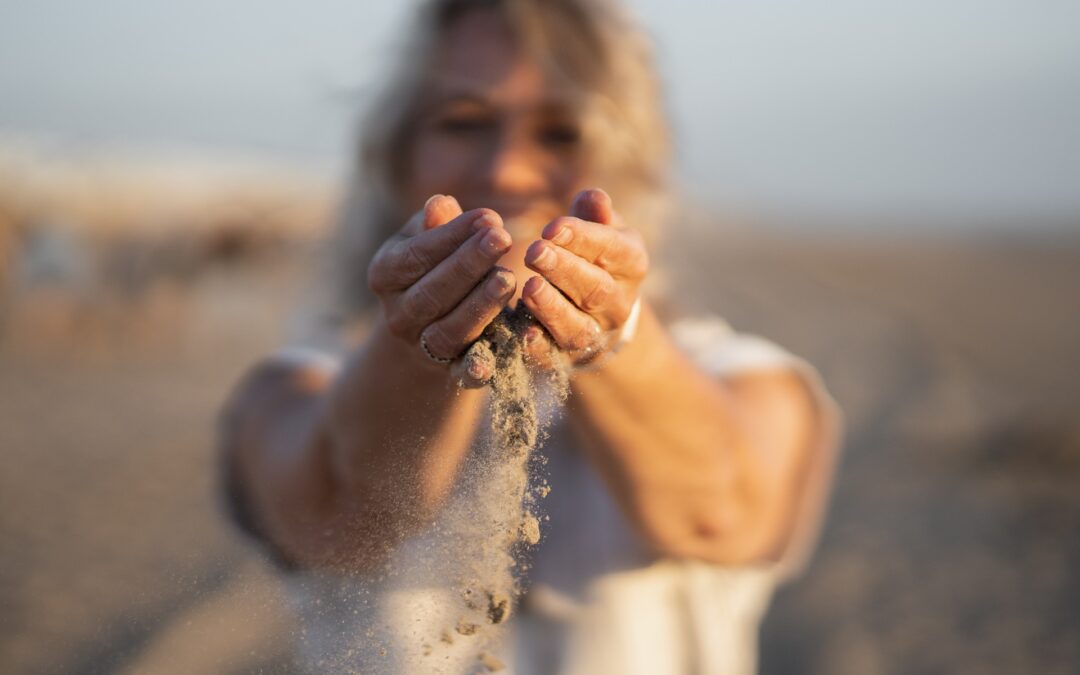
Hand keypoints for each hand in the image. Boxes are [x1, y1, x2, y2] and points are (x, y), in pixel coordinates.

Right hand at [367, 195, 516, 378]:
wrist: (422, 324)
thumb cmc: (430, 264)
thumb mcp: (424, 239)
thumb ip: (435, 224)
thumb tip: (441, 204)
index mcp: (385, 275)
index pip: (417, 255)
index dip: (452, 236)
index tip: (488, 217)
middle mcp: (398, 315)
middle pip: (432, 292)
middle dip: (469, 264)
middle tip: (502, 238)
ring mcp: (420, 347)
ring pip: (448, 331)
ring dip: (479, 305)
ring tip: (509, 277)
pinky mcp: (448, 373)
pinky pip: (460, 374)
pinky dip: (475, 370)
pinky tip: (491, 362)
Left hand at [520, 188, 647, 365]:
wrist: (604, 313)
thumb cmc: (596, 257)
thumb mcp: (602, 231)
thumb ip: (594, 215)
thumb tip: (592, 196)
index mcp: (631, 263)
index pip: (611, 249)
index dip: (583, 238)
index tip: (552, 227)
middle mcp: (619, 302)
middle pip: (595, 289)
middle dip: (564, 270)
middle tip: (534, 251)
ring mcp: (596, 332)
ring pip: (578, 326)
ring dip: (552, 308)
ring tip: (529, 287)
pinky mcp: (569, 355)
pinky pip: (555, 355)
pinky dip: (540, 346)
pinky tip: (524, 332)